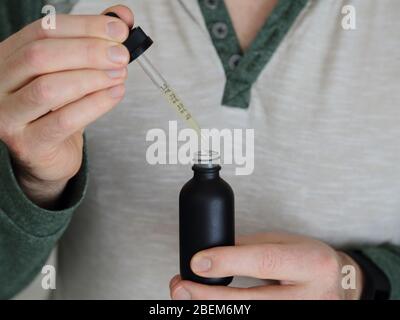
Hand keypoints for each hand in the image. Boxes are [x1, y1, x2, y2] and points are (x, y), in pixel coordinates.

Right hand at [0, 5, 131, 207]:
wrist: (48, 154)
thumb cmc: (58, 110)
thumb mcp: (72, 72)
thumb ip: (93, 42)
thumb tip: (122, 16)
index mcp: (8, 56)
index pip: (42, 30)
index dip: (84, 26)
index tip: (118, 30)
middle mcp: (0, 83)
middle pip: (41, 56)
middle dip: (88, 52)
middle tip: (121, 55)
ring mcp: (8, 115)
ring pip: (49, 88)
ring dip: (92, 78)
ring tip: (120, 75)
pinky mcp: (27, 143)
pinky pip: (64, 120)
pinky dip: (95, 104)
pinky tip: (115, 94)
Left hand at [170, 232, 363, 299]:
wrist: (337, 284)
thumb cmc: (310, 260)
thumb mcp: (285, 243)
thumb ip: (251, 249)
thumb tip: (212, 254)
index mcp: (310, 263)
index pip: (263, 262)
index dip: (227, 261)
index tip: (197, 262)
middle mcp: (309, 297)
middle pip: (251, 301)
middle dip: (209, 296)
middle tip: (181, 287)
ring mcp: (300, 315)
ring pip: (249, 315)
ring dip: (211, 307)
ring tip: (186, 296)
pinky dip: (226, 311)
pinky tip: (207, 305)